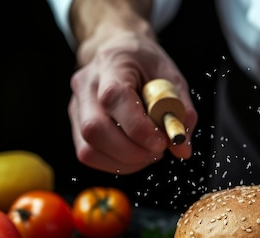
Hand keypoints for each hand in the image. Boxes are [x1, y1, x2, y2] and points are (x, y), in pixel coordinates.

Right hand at [68, 32, 196, 173]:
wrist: (119, 51)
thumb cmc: (146, 64)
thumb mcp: (172, 79)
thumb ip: (181, 112)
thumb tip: (182, 148)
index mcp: (112, 65)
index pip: (114, 99)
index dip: (139, 128)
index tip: (161, 142)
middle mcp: (86, 85)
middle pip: (95, 129)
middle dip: (132, 152)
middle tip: (158, 150)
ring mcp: (76, 106)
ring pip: (88, 149)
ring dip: (124, 162)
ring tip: (148, 153)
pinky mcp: (76, 124)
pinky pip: (88, 154)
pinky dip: (115, 163)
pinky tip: (134, 156)